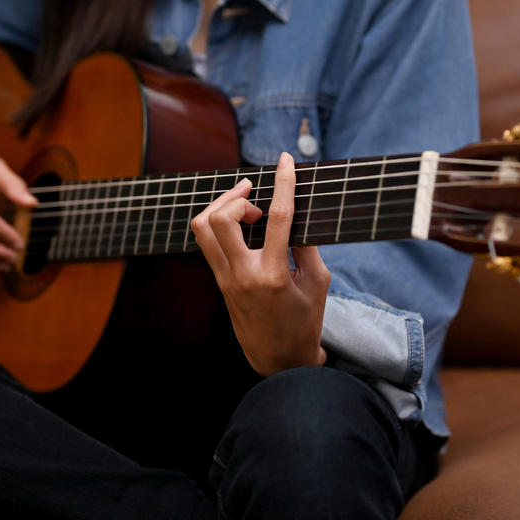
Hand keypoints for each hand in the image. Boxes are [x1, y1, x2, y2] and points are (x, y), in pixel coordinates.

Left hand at [191, 152, 330, 375]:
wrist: (278, 360)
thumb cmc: (304, 322)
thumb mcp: (317, 283)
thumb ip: (306, 244)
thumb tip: (295, 209)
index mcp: (273, 275)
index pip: (276, 218)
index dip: (282, 183)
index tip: (285, 160)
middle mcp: (243, 275)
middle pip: (220, 219)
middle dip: (235, 196)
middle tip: (255, 196)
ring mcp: (226, 279)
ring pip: (202, 229)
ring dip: (220, 206)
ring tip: (244, 207)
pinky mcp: (219, 282)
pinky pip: (207, 242)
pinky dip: (219, 223)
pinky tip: (239, 224)